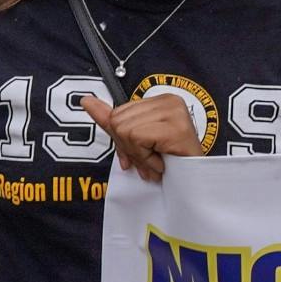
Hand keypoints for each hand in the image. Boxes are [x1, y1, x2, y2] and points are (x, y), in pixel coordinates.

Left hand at [80, 94, 201, 183]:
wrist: (193, 181)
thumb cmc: (168, 161)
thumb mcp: (135, 139)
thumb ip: (111, 119)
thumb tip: (86, 101)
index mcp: (160, 100)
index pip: (118, 113)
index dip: (122, 139)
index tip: (139, 153)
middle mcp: (169, 100)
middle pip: (118, 121)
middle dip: (129, 148)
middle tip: (148, 159)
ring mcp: (174, 112)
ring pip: (125, 130)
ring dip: (139, 155)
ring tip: (156, 161)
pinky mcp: (176, 127)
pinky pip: (137, 138)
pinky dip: (145, 157)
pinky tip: (160, 162)